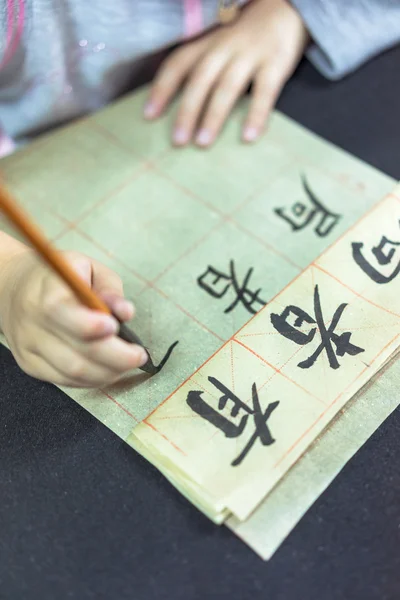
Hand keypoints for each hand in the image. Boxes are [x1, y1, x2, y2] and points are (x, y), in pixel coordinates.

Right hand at [0, 250, 146, 386]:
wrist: (13, 289)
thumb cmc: (59, 277)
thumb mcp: (87, 267)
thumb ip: (110, 288)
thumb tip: (125, 312)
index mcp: (45, 292)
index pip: (62, 313)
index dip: (92, 325)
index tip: (116, 326)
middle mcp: (32, 323)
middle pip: (75, 353)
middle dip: (115, 358)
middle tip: (138, 355)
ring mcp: (29, 348)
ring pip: (73, 372)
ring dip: (108, 372)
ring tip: (127, 362)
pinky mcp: (30, 365)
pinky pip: (67, 381)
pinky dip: (93, 378)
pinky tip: (108, 368)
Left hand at [145, 0, 308, 146]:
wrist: (288, 5)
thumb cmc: (247, 33)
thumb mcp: (218, 40)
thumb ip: (201, 64)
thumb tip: (177, 104)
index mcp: (207, 42)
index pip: (178, 64)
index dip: (162, 89)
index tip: (149, 116)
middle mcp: (225, 46)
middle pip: (200, 80)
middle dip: (187, 111)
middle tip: (177, 141)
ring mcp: (251, 54)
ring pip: (227, 87)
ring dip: (213, 117)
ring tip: (203, 143)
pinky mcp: (276, 62)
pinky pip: (264, 92)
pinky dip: (256, 115)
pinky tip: (248, 137)